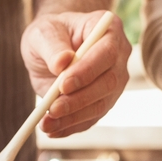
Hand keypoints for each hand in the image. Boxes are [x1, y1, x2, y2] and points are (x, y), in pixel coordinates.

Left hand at [21, 10, 130, 137]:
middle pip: (109, 82)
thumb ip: (52, 45)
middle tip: (53, 109)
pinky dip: (71, 127)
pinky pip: (91, 118)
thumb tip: (61, 63)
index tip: (63, 85)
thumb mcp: (43, 33)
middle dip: (80, 99)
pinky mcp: (104, 101)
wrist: (49, 50)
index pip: (107, 52)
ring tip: (46, 124)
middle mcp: (118, 57)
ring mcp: (114, 81)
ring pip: (101, 104)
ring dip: (73, 117)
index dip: (87, 71)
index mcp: (108, 30)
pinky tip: (53, 130)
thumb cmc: (48, 35)